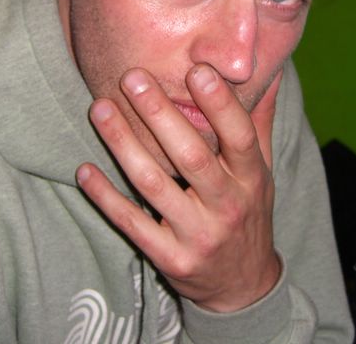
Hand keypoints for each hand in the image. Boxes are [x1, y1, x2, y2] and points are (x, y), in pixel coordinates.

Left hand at [77, 64, 282, 312]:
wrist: (244, 286)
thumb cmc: (248, 213)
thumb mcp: (262, 171)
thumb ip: (259, 121)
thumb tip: (270, 72)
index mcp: (252, 178)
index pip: (239, 136)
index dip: (220, 104)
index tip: (197, 70)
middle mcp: (228, 205)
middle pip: (192, 156)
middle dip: (159, 114)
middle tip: (132, 77)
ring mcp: (198, 235)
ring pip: (155, 185)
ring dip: (123, 145)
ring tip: (100, 109)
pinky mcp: (170, 258)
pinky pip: (132, 224)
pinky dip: (106, 197)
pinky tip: (85, 170)